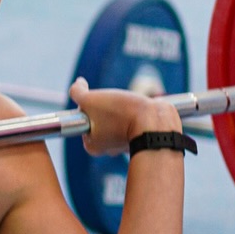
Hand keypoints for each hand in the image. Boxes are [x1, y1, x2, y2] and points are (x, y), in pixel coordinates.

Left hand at [69, 79, 183, 156]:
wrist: (157, 122)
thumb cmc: (121, 114)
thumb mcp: (90, 100)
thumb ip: (77, 92)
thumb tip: (78, 84)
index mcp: (92, 146)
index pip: (84, 116)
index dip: (91, 103)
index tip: (102, 102)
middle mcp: (107, 148)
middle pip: (100, 117)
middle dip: (107, 106)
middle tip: (117, 104)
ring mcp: (125, 144)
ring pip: (117, 117)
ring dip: (122, 108)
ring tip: (129, 107)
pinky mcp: (141, 137)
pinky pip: (133, 119)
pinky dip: (135, 113)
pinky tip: (139, 112)